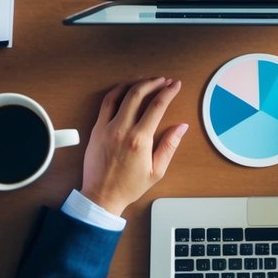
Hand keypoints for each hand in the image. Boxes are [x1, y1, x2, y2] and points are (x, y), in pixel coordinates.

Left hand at [80, 78, 188, 215]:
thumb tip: (181, 127)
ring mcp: (106, 127)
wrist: (101, 196)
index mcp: (140, 140)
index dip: (168, 92)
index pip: (157, 106)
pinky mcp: (96, 129)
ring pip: (121, 95)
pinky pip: (106, 103)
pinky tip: (125, 90)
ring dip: (135, 84)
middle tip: (163, 80)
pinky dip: (116, 92)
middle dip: (153, 83)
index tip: (175, 85)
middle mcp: (122, 130)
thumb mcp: (156, 171)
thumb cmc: (129, 186)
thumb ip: (169, 146)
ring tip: (146, 81)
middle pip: (138, 94)